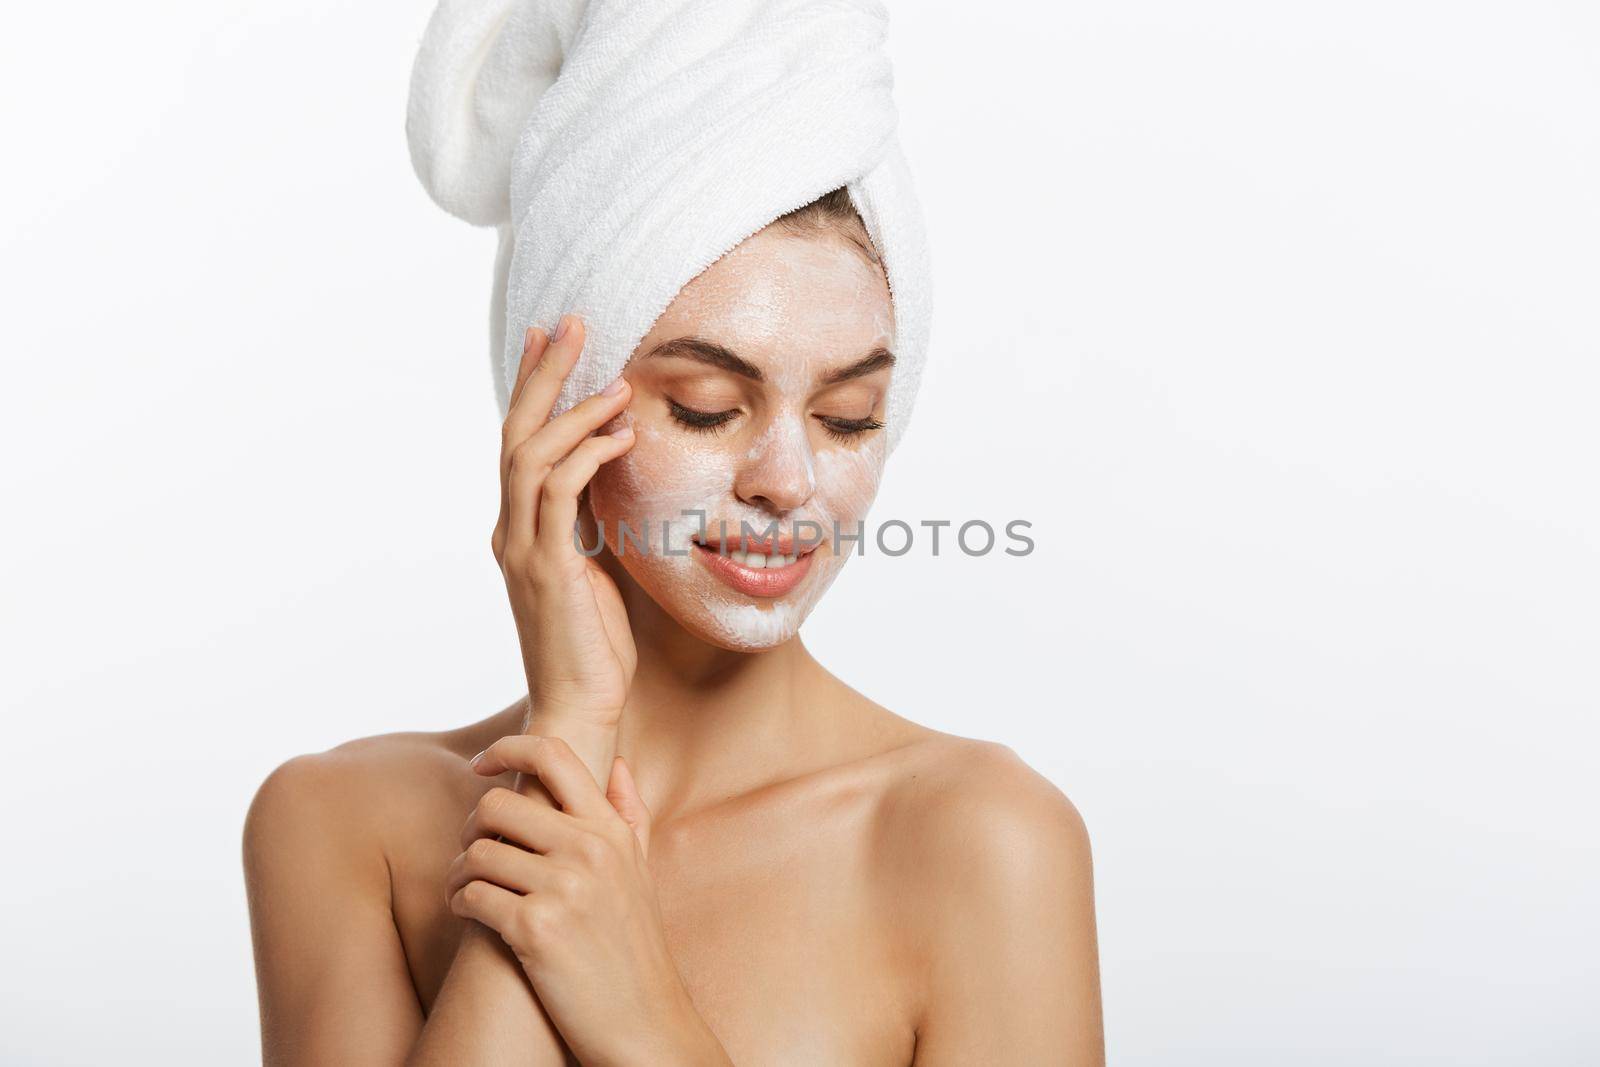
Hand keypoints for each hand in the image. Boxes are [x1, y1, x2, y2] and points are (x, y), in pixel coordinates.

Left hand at [447, 736, 730, 1066]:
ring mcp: (565, 888)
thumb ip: (630, 813)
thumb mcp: (642, 871)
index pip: (553, 754)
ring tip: (466, 888)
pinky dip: (459, 904)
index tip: (481, 764)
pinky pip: (472, 896)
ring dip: (458, 872)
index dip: (506, 748)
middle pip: (496, 804)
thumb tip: (618, 762)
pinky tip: (469, 914)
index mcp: (612, 830)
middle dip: (471, 828)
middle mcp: (590, 850)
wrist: (645, 1022)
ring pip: (476, 852)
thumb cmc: (635, 947)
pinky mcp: (537, 930)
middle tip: (472, 852)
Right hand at [493, 315, 636, 727]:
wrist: (581, 708)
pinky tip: (620, 437)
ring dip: (574, 412)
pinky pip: (558, 497)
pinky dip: (587, 458)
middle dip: (542, 375)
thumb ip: (594, 523)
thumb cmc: (595, 645)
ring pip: (531, 457)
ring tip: (615, 383)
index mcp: (519, 529)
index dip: (532, 387)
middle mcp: (510, 532)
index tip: (548, 338)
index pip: (520, 442)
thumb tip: (616, 477)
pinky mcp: (545, 570)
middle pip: (515, 434)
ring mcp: (522, 550)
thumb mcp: (598, 568)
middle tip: (570, 324)